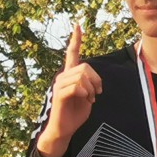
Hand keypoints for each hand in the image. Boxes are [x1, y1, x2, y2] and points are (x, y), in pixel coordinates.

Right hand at [37, 23, 102, 156]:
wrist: (64, 130)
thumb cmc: (75, 114)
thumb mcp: (87, 97)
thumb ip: (90, 85)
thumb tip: (93, 81)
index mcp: (70, 75)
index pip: (72, 54)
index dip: (75, 40)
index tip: (78, 25)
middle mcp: (63, 77)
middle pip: (85, 67)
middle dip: (96, 79)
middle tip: (97, 93)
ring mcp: (59, 85)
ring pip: (81, 76)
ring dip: (91, 88)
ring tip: (90, 99)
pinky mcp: (59, 95)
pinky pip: (76, 87)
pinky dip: (85, 93)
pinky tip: (86, 100)